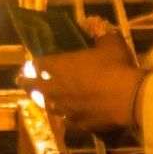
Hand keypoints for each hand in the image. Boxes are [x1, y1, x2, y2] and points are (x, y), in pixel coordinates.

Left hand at [19, 32, 140, 133]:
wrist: (127, 98)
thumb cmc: (115, 66)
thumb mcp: (110, 43)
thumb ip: (100, 36)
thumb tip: (97, 29)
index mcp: (59, 65)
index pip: (37, 64)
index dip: (33, 64)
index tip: (32, 64)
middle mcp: (56, 88)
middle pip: (33, 86)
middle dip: (28, 83)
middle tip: (25, 82)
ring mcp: (64, 108)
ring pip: (48, 105)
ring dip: (46, 101)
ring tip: (47, 99)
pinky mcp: (76, 124)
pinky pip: (66, 121)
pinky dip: (66, 118)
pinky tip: (69, 117)